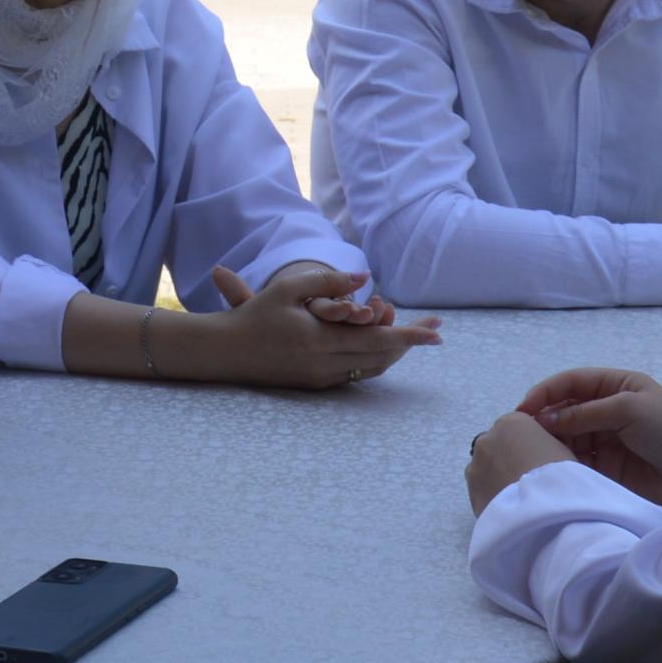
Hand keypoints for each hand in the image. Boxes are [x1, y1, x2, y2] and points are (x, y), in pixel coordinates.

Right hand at [198, 262, 444, 389]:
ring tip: (415, 337)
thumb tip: (365, 278)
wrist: (225, 353)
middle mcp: (324, 364)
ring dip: (394, 353)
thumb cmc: (254, 315)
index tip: (437, 333)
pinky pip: (356, 374)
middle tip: (434, 331)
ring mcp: (320, 378)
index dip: (409, 337)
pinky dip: (374, 360)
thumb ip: (328, 280)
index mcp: (319, 339)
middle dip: (409, 344)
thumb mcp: (288, 289)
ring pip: (371, 368)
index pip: (376, 340)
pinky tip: (384, 349)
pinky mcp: (315, 384)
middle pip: (380, 357)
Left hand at [467, 408, 572, 513]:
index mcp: (511, 422)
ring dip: (497, 477)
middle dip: (508, 459)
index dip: (528, 445)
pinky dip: (492, 496)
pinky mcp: (470, 492)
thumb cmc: (558, 474)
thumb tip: (538, 453)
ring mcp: (474, 466)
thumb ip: (543, 444)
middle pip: (497, 446)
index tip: (539, 461)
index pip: (517, 428)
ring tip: (517, 497)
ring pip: (486, 468)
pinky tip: (509, 508)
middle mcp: (486, 439)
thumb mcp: (561, 449)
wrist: (541, 511)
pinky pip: (482, 491)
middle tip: (527, 479)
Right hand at [516, 365, 661, 512]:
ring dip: (552, 444)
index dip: (545, 393)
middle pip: (565, 410)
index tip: (522, 409)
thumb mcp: (628, 410)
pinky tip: (553, 469)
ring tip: (535, 454)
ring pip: (569, 437)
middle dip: (544, 420)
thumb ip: (585, 413)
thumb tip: (545, 418)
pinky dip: (565, 464)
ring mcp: (608, 439)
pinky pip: (579, 462)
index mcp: (616, 386)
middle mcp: (608, 410)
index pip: (571, 382)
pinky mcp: (609, 467)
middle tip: (522, 437)